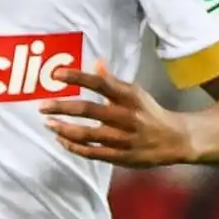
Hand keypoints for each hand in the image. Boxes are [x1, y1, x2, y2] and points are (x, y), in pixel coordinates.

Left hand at [39, 68, 194, 167]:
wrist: (176, 139)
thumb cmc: (148, 112)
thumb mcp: (134, 92)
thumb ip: (112, 80)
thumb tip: (96, 61)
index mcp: (129, 97)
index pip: (100, 83)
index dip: (77, 77)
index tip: (56, 74)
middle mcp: (126, 116)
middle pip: (89, 110)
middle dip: (62, 107)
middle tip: (42, 106)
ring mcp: (123, 138)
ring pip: (87, 134)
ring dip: (64, 129)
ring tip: (48, 123)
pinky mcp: (121, 156)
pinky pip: (92, 153)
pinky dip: (73, 147)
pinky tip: (61, 139)